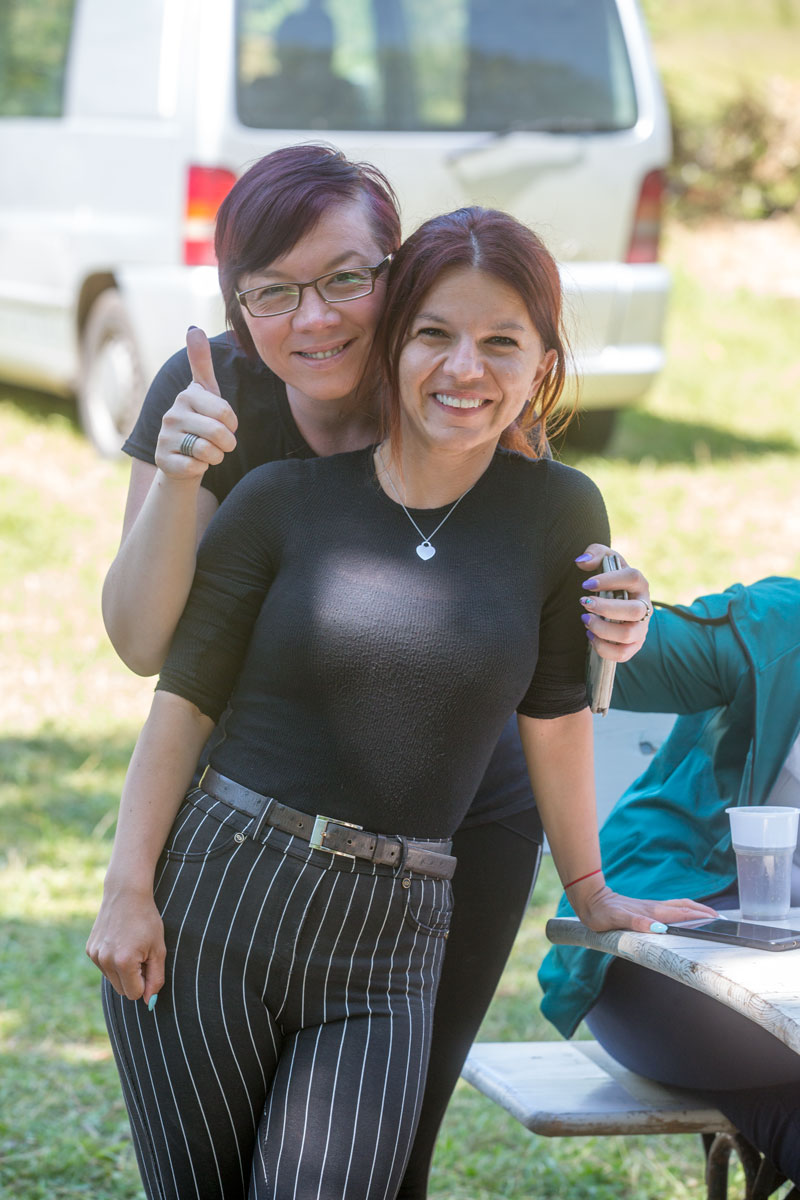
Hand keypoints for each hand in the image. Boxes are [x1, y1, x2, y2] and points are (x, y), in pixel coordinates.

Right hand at [86, 886, 165, 1005]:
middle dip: (134, 979)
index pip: (135, 993)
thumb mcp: (158, 949)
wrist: (125, 894)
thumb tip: (149, 1002)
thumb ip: (156, 978)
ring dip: (123, 971)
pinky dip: (113, 961)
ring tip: (131, 946)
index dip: (145, 982)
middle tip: (142, 955)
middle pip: (122, 990)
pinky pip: (105, 967)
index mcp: (123, 962)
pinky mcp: (90, 950)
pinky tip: (119, 942)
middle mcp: (105, 961)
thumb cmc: (146, 920)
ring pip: (113, 980)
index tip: (149, 964)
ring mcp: (95, 955)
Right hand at [154, 327, 237, 479]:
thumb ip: (201, 362)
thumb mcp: (205, 393)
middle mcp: (172, 414)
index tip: (225, 424)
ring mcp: (165, 437)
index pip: (226, 412)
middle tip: (220, 444)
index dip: (232, 424)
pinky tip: (193, 463)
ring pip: (209, 452)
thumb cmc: (199, 422)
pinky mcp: (163, 461)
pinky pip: (196, 468)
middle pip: (219, 433)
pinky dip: (201, 469)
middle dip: (227, 444)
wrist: (181, 459)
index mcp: (187, 396)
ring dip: (216, 457)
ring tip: (207, 453)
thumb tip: (193, 327)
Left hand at [572, 881, 717, 933]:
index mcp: (651, 912)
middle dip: (703, 913)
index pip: (681, 914)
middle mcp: (654, 908)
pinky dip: (683, 911)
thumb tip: (659, 928)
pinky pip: (669, 908)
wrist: (590, 900)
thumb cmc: (601, 913)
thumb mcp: (617, 920)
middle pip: (684, 908)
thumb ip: (638, 923)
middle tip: (721, 920)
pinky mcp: (644, 909)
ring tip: (709, 916)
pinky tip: (683, 916)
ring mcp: (650, 907)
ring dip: (695, 910)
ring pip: (678, 906)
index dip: (699, 917)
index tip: (717, 921)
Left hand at [575, 543, 651, 661]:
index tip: (586, 584)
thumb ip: (594, 553)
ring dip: (603, 629)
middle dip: (606, 608)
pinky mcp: (633, 645)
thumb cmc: (609, 579)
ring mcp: (641, 628)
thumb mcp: (604, 559)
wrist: (614, 600)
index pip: (632, 578)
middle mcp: (645, 606)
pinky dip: (604, 648)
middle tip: (584, 603)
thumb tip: (581, 562)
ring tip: (585, 620)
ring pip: (629, 634)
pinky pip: (623, 654)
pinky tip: (590, 636)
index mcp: (639, 583)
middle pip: (634, 610)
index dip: (609, 580)